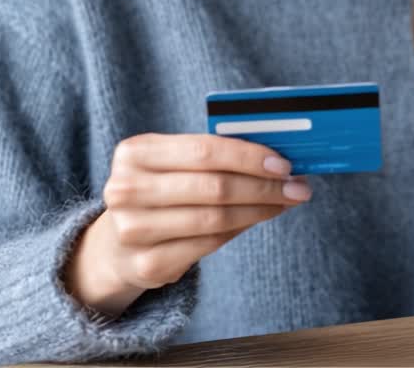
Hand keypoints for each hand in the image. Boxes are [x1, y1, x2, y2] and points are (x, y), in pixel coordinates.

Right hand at [65, 133, 310, 316]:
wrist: (117, 245)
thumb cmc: (160, 191)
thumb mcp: (173, 162)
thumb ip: (214, 154)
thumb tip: (276, 157)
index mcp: (135, 152)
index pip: (204, 150)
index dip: (249, 157)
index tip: (284, 163)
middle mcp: (126, 190)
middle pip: (214, 186)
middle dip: (263, 187)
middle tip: (297, 187)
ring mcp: (133, 230)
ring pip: (215, 218)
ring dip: (259, 210)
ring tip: (284, 202)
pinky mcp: (148, 264)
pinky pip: (209, 244)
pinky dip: (240, 229)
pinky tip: (257, 219)